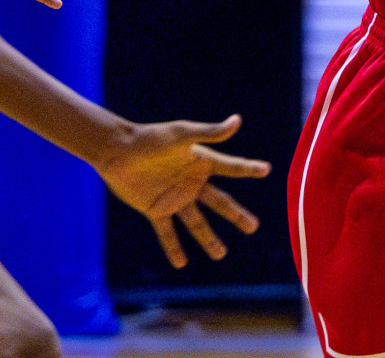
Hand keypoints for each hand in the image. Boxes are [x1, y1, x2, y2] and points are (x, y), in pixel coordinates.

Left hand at [97, 115, 270, 267]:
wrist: (118, 151)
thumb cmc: (151, 137)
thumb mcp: (183, 134)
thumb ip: (210, 133)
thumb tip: (237, 121)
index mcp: (201, 162)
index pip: (231, 167)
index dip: (248, 168)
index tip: (266, 169)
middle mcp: (192, 183)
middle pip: (220, 203)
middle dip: (237, 216)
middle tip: (254, 227)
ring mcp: (175, 198)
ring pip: (197, 223)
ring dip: (209, 239)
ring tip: (221, 255)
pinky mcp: (156, 209)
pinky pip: (167, 232)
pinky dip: (173, 248)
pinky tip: (181, 263)